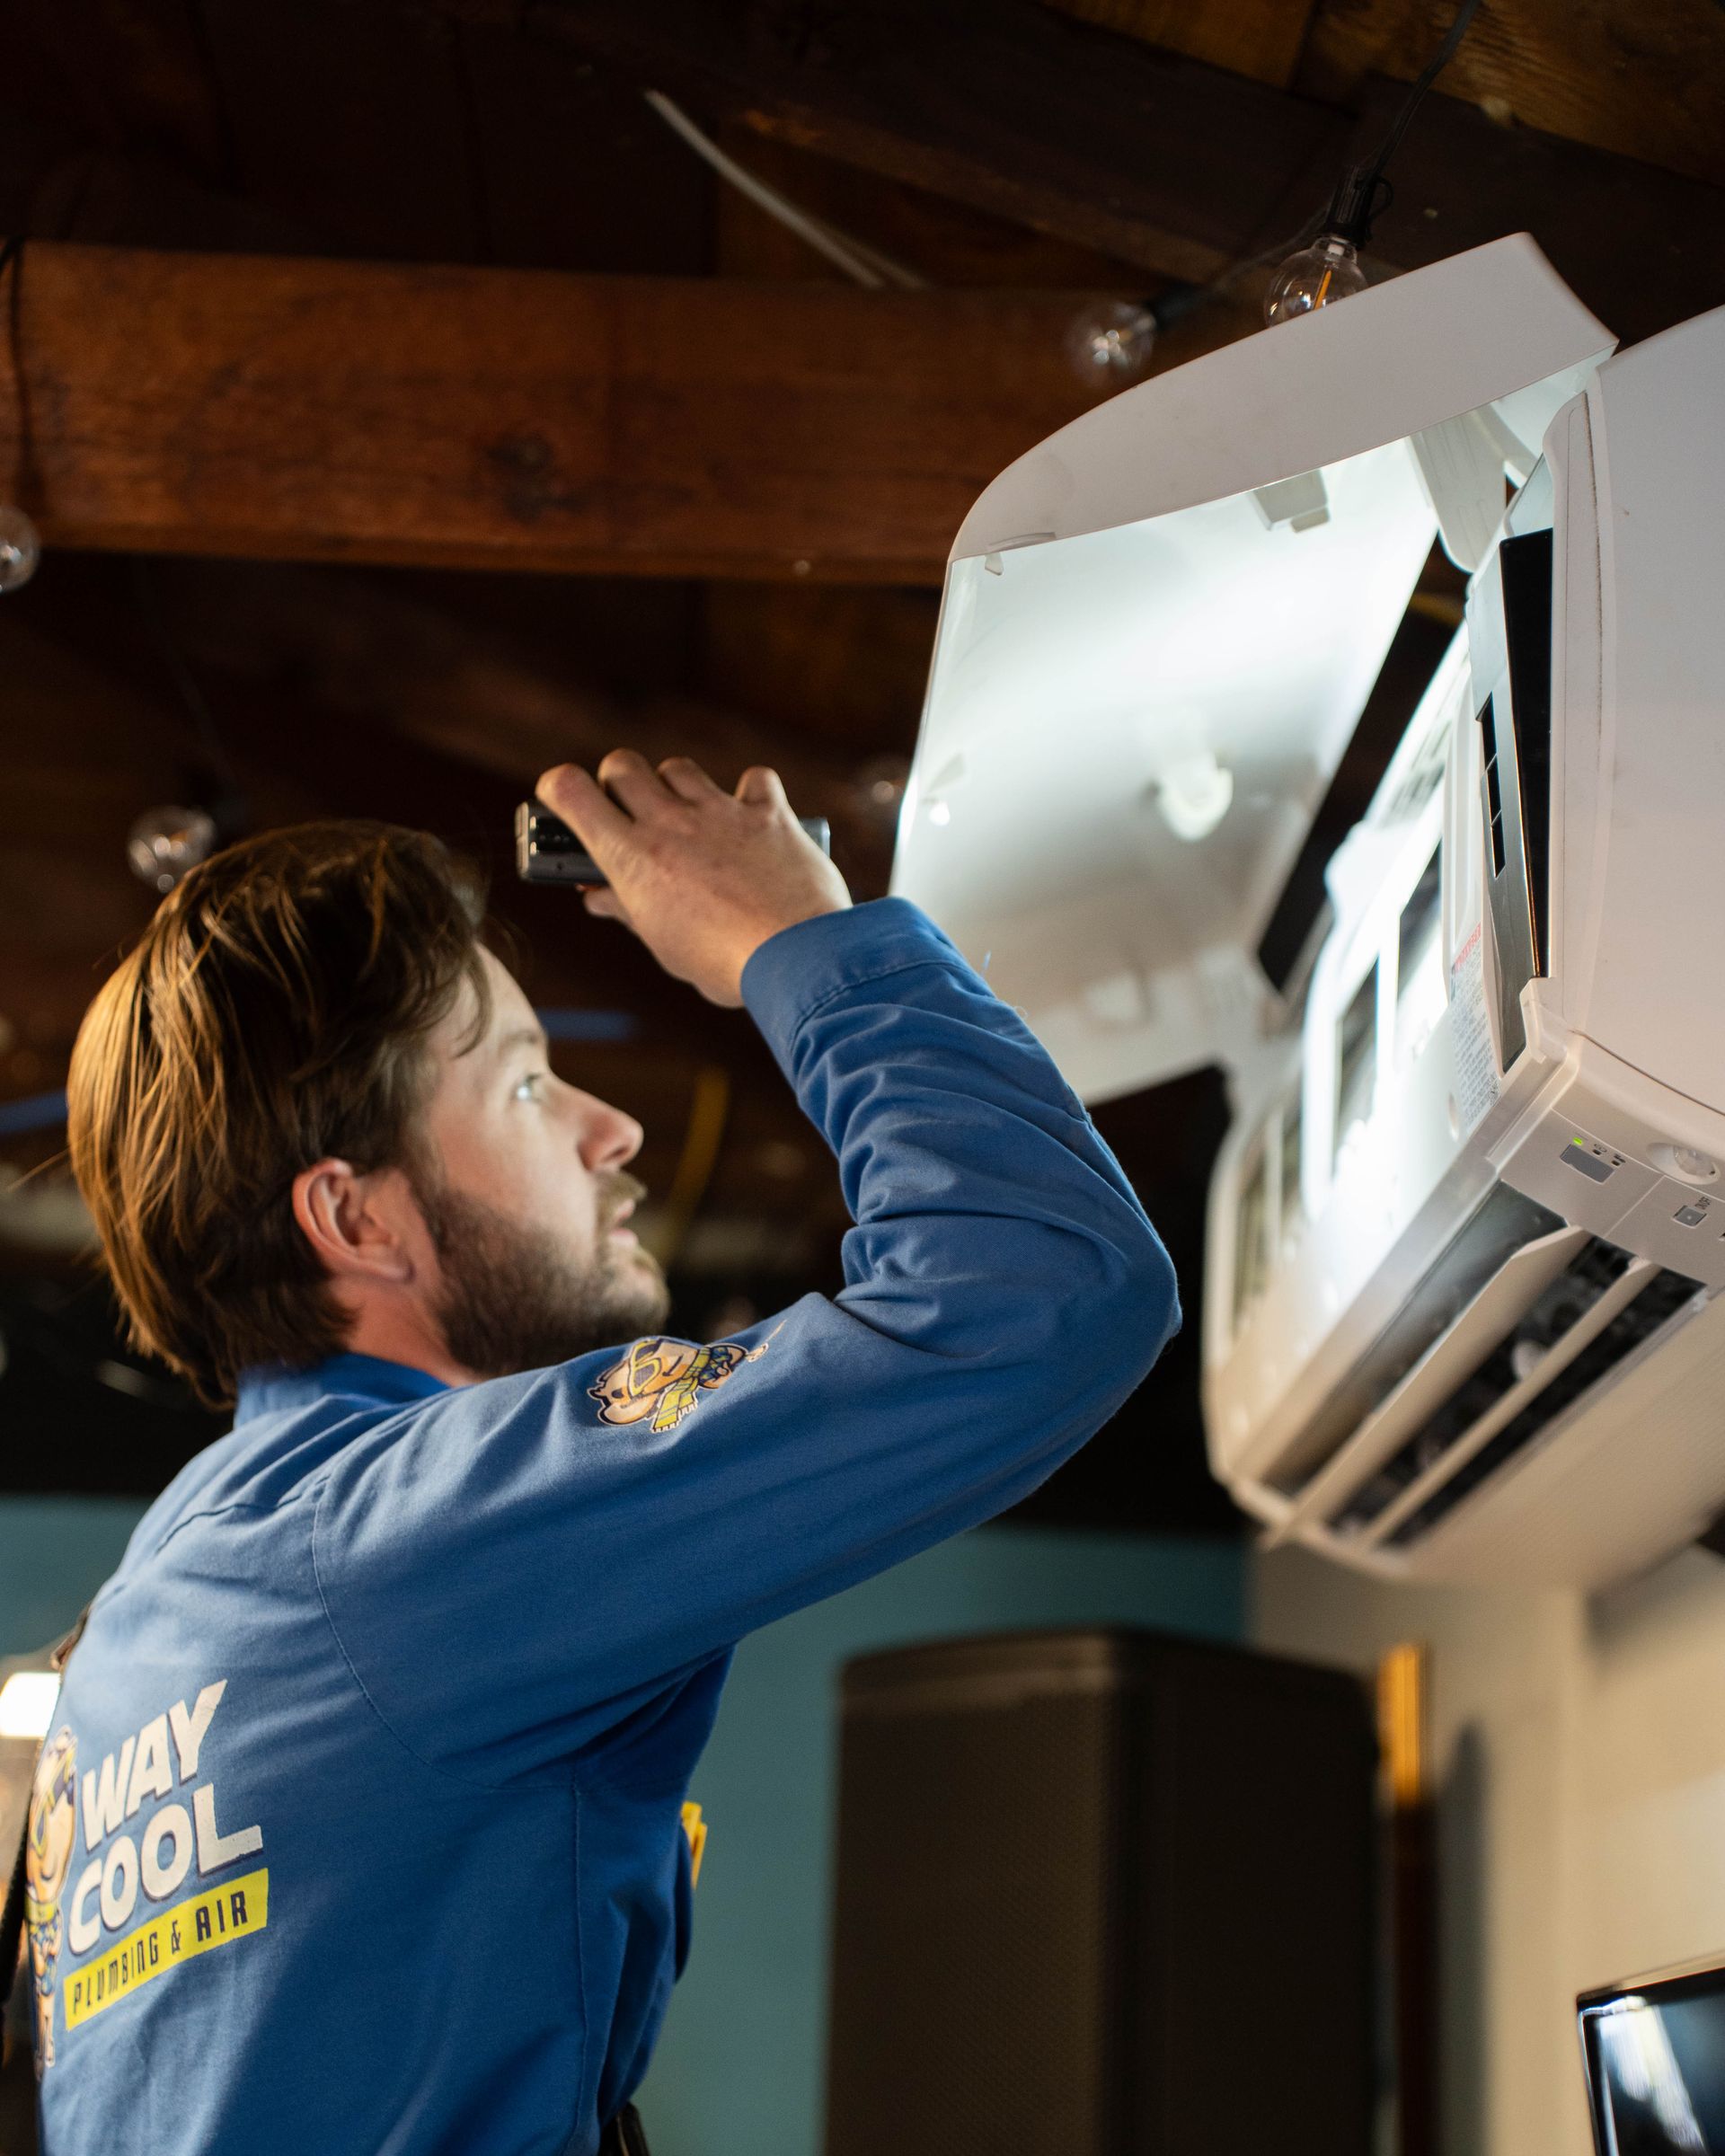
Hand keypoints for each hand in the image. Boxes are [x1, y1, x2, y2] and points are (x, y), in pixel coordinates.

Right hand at [535, 752, 852, 1005]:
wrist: (800, 958)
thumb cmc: (727, 963)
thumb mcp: (664, 945)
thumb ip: (629, 911)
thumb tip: (597, 895)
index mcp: (633, 858)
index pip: (571, 792)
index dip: (558, 787)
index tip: (561, 796)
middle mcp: (672, 823)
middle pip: (623, 765)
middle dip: (618, 781)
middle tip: (631, 812)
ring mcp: (721, 812)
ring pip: (679, 768)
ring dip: (677, 787)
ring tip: (691, 820)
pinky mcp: (768, 812)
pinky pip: (753, 779)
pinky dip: (750, 793)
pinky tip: (752, 816)